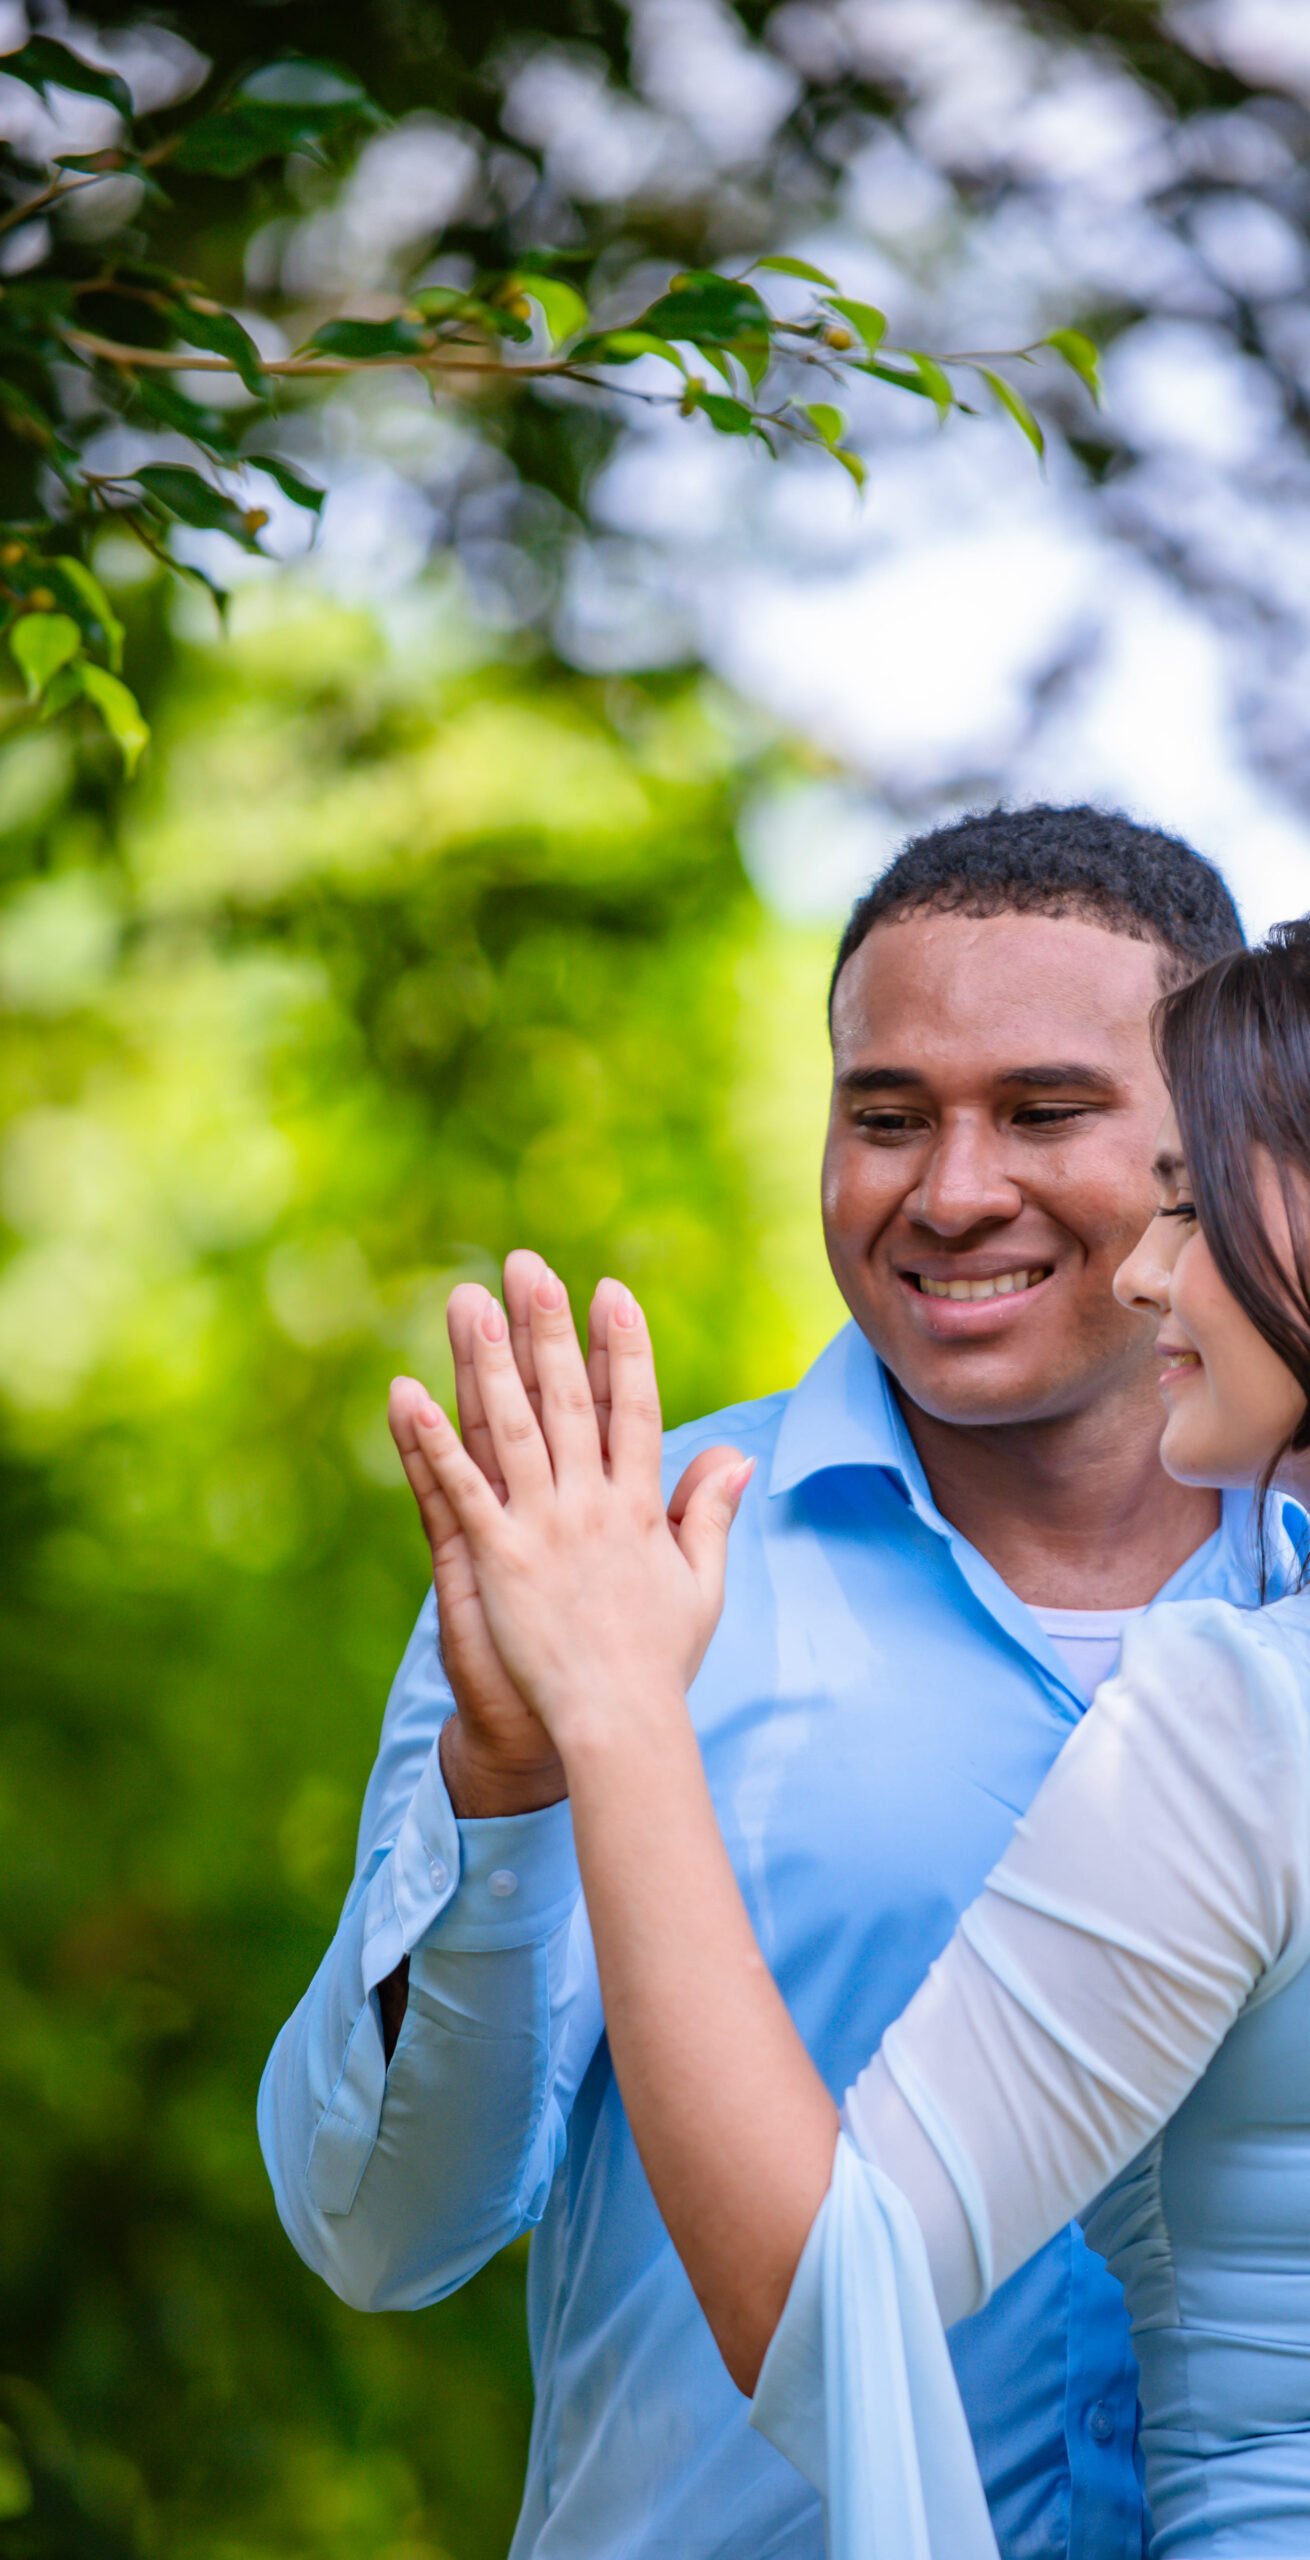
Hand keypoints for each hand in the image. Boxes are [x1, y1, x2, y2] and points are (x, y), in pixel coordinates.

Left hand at [396, 1269, 751, 1761]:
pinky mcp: (496, 1558)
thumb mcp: (699, 1585)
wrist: (618, 1723)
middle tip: (532, 1267)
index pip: (633, 1410)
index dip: (622, 1348)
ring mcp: (541, 1528)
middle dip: (549, 1328)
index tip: (612, 1293)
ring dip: (491, 1361)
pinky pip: (460, 1489)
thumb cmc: (659, 1663)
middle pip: (568, 1401)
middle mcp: (590, 1505)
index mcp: (638, 1508)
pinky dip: (434, 1442)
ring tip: (474, 1304)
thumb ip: (708, 1514)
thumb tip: (733, 1455)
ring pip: (513, 1428)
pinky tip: (410, 1395)